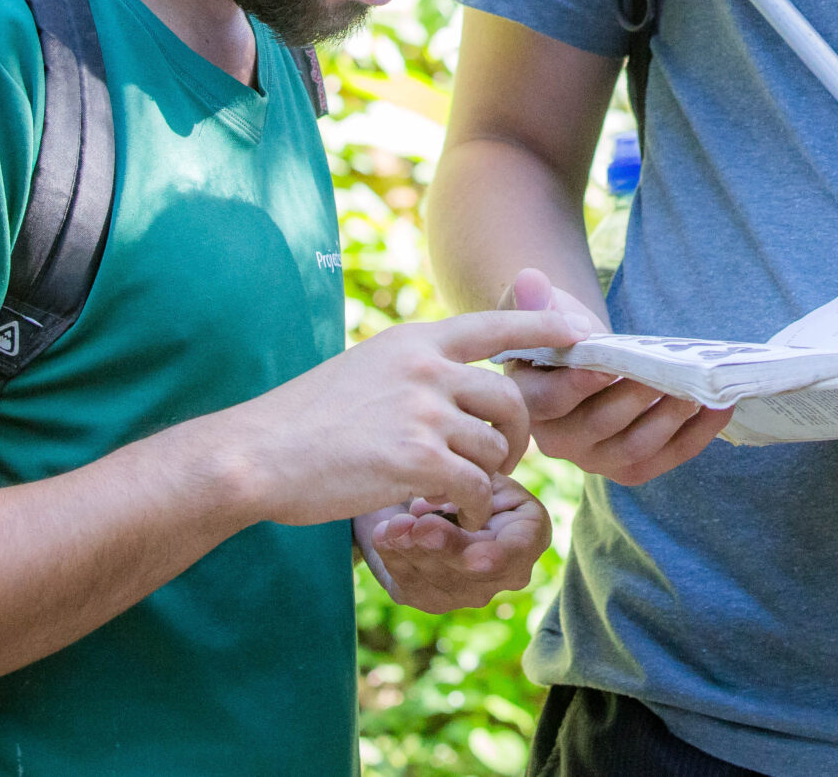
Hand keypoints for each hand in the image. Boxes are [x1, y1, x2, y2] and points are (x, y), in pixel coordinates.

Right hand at [216, 306, 581, 530]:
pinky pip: (475, 487)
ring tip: (451, 487)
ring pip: (495, 448)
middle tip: (500, 458)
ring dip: (483, 475)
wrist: (257, 454)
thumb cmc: (304, 420)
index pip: (495, 325)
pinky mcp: (418, 459)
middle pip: (511, 398)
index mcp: (414, 341)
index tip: (579, 334)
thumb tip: (455, 379)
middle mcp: (426, 369)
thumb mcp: (365, 368)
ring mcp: (424, 412)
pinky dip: (467, 506)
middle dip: (516, 434)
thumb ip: (414, 369)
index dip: (544, 330)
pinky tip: (444, 512)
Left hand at [358, 474, 551, 611]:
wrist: (427, 485)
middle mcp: (508, 571)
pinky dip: (394, 560)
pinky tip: (382, 537)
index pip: (513, 552)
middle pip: (473, 572)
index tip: (458, 548)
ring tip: (391, 526)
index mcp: (530, 533)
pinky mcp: (432, 598)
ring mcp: (470, 590)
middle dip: (441, 549)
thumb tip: (452, 496)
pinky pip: (413, 586)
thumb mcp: (476, 463)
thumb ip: (475, 479)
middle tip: (413, 526)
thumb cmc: (460, 466)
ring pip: (441, 582)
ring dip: (412, 552)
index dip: (486, 553)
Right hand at [495, 267, 734, 484]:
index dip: (577, 386)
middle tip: (665, 375)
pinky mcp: (631, 465)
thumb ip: (533, 299)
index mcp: (529, 403)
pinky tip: (719, 408)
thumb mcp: (541, 311)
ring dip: (669, 421)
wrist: (580, 360)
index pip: (549, 401)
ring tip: (697, 392)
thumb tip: (530, 280)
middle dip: (634, 400)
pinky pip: (665, 458)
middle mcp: (559, 441)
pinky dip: (695, 436)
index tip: (607, 366)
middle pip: (597, 427)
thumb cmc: (558, 334)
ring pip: (633, 450)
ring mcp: (596, 458)